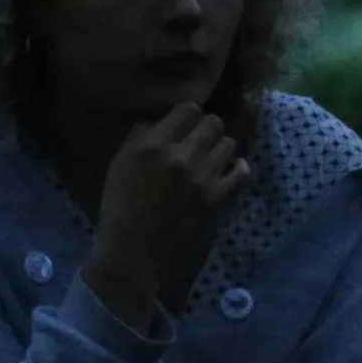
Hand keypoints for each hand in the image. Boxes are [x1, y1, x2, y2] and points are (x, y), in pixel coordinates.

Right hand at [84, 104, 251, 329]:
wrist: (133, 253)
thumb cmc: (120, 208)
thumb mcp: (119, 164)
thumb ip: (141, 136)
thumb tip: (164, 120)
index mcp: (152, 146)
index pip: (189, 108)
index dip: (188, 116)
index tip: (184, 128)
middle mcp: (180, 158)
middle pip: (213, 123)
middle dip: (206, 131)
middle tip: (199, 145)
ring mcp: (202, 179)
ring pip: (229, 144)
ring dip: (220, 150)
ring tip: (211, 162)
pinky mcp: (217, 200)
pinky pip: (242, 172)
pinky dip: (236, 169)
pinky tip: (226, 174)